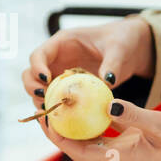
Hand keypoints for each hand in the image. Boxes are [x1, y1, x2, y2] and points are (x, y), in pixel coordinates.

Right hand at [21, 17, 154, 110]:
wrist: (130, 47)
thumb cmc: (122, 40)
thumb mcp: (119, 49)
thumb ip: (112, 63)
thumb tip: (107, 81)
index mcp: (62, 43)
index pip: (39, 54)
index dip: (37, 67)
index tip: (46, 79)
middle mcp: (56, 59)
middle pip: (31, 73)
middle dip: (32, 87)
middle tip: (43, 99)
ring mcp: (60, 74)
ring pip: (39, 88)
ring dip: (40, 101)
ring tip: (51, 111)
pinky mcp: (67, 87)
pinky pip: (55, 98)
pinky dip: (54, 108)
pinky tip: (61, 119)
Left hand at [36, 98, 160, 160]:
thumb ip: (133, 114)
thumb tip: (107, 102)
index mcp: (121, 159)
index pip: (78, 151)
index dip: (58, 137)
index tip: (45, 119)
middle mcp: (118, 157)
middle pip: (78, 144)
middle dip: (60, 128)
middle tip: (45, 106)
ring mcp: (125, 150)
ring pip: (90, 137)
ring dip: (74, 122)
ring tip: (60, 101)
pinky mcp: (132, 141)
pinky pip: (106, 130)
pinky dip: (94, 117)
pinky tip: (87, 100)